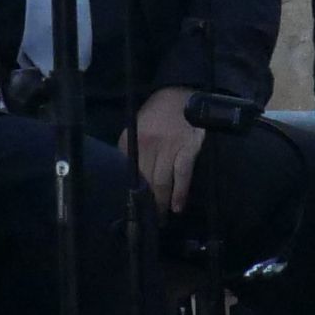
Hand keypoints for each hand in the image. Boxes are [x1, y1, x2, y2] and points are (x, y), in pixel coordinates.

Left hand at [129, 83, 205, 216]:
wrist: (182, 93)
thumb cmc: (157, 114)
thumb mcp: (136, 128)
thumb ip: (131, 151)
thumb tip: (130, 179)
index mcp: (130, 140)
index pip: (127, 173)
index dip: (130, 193)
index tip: (133, 209)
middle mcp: (146, 145)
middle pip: (144, 182)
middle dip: (146, 204)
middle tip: (148, 221)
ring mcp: (167, 147)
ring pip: (161, 182)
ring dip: (161, 204)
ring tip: (161, 219)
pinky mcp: (186, 148)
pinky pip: (181, 175)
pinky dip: (179, 193)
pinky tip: (177, 207)